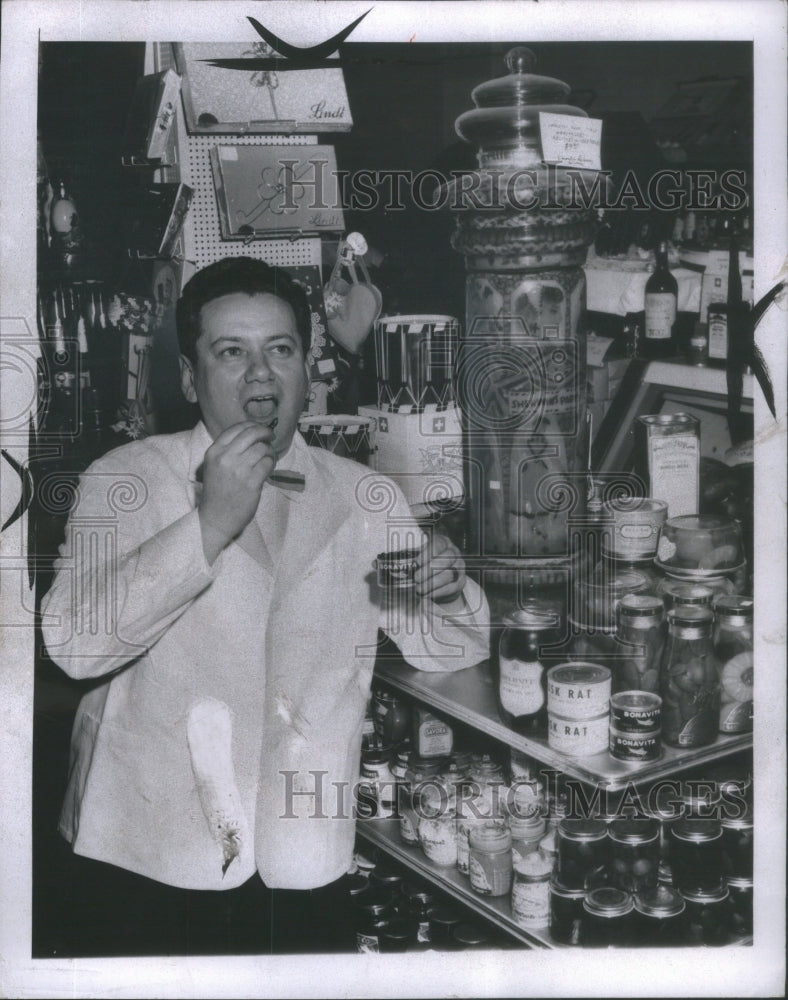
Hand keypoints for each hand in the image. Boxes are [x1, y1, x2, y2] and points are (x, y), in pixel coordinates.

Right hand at [198, 421, 275, 562]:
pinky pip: (267, 464)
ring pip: (262, 448)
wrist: (215, 517)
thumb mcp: (214, 465)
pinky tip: (267, 468)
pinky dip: (270, 464)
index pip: (236, 428)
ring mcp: (239, 470)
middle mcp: (225, 458)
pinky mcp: (251, 482)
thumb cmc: (217, 491)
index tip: (260, 429)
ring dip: (269, 451)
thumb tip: (252, 434)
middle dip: (265, 432)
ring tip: (268, 457)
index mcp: (214, 451)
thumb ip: (228, 450)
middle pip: (251, 434)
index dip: (252, 425)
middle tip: (270, 436)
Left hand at [413, 532, 465, 604]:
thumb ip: (413, 554)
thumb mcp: (422, 555)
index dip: (427, 553)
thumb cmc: (428, 564)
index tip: (416, 563)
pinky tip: (427, 594)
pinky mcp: (461, 582)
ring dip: (432, 583)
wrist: (443, 580)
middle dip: (429, 570)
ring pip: (449, 574)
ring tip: (419, 589)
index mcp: (443, 542)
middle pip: (446, 560)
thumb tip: (399, 557)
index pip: (438, 544)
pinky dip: (437, 592)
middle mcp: (454, 553)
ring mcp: (460, 567)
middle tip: (416, 578)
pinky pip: (451, 587)